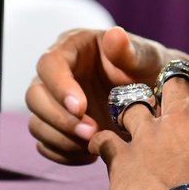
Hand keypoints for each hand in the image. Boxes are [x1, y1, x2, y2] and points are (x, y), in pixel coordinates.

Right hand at [27, 26, 173, 165]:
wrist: (153, 94)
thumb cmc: (146, 68)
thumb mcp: (144, 57)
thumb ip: (129, 50)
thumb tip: (114, 35)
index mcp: (72, 48)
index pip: (50, 64)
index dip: (60, 87)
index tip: (80, 108)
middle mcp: (56, 74)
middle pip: (35, 96)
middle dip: (60, 118)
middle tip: (91, 131)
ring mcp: (53, 102)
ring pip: (37, 123)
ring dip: (61, 139)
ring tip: (95, 144)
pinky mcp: (57, 126)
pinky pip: (46, 144)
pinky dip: (64, 154)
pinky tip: (91, 154)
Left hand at [90, 71, 188, 189]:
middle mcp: (178, 122)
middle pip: (172, 85)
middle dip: (171, 90)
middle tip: (167, 103)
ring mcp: (147, 136)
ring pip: (132, 104)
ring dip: (131, 113)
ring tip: (130, 123)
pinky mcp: (122, 157)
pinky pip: (104, 139)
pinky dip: (100, 142)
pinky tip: (100, 148)